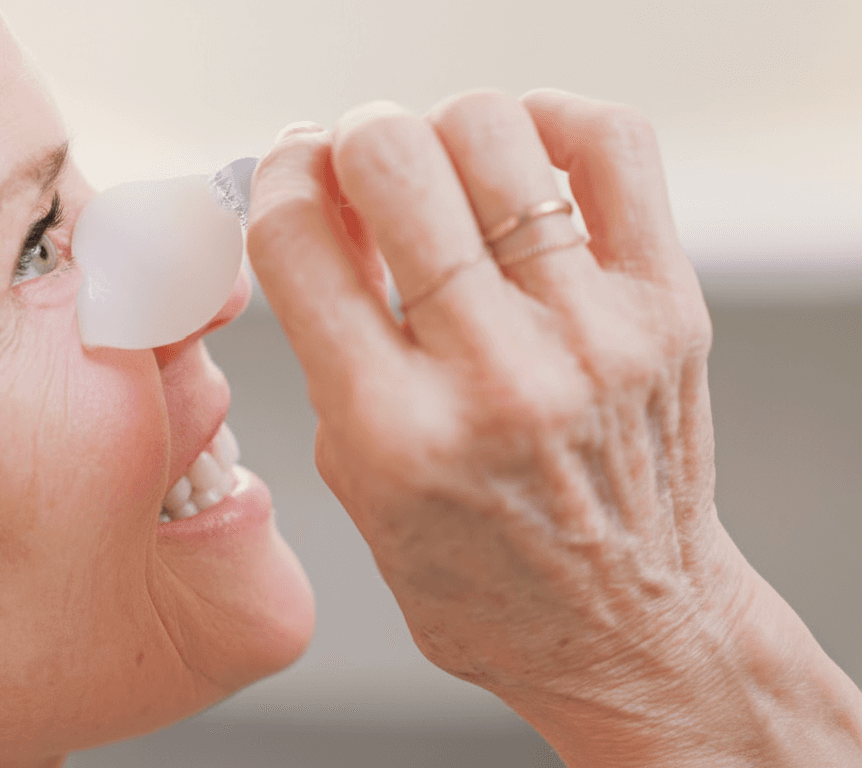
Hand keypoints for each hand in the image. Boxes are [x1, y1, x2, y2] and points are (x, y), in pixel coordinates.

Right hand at [247, 90, 861, 766]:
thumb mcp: (358, 485)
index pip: (297, 242)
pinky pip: (611, 148)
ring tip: (442, 170)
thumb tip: (321, 213)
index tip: (288, 175)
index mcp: (392, 432)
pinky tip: (521, 158)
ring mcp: (588, 335)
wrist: (625, 630)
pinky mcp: (665, 308)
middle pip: (392, 164)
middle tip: (358, 162)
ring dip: (440, 130)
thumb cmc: (485, 577)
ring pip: (493, 135)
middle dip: (352, 140)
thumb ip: (329, 352)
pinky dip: (552, 120)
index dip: (277, 180)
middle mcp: (492, 376)